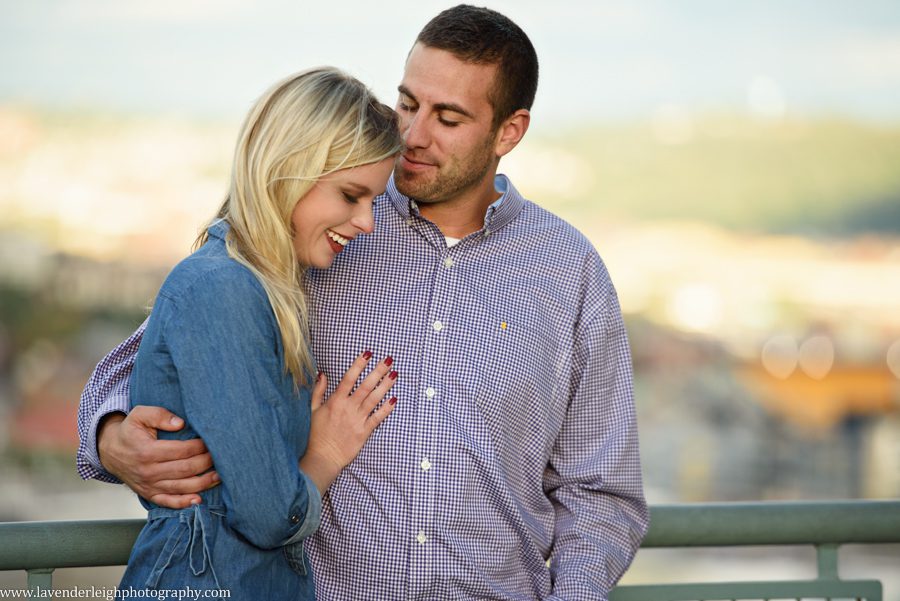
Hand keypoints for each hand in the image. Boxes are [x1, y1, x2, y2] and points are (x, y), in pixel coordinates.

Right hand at [97, 406, 219, 507]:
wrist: (109, 451)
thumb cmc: (129, 432)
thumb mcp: (138, 415)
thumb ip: (159, 415)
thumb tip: (180, 423)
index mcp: (147, 451)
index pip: (181, 450)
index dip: (200, 447)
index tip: (211, 441)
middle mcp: (149, 471)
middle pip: (185, 469)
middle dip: (206, 462)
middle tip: (220, 456)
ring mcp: (149, 485)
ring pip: (181, 487)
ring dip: (203, 483)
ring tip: (219, 476)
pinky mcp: (149, 494)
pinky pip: (168, 502)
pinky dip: (184, 503)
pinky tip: (198, 500)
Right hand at [300, 351, 397, 492]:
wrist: (323, 457)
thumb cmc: (316, 434)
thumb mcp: (313, 410)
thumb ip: (319, 391)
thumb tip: (323, 374)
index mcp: (336, 401)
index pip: (349, 378)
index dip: (359, 364)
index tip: (368, 353)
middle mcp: (348, 408)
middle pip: (366, 385)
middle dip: (378, 371)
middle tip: (389, 360)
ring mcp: (358, 419)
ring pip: (374, 399)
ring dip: (386, 386)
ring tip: (395, 374)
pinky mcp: (365, 431)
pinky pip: (378, 417)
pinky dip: (386, 408)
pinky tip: (394, 399)